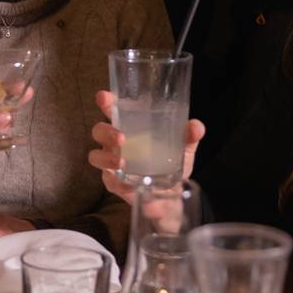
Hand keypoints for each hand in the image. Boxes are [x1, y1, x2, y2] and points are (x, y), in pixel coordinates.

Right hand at [86, 90, 205, 201]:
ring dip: (106, 157)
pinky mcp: (114, 183)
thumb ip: (189, 136)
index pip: (113, 110)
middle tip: (121, 137)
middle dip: (105, 131)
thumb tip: (196, 127)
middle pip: (99, 131)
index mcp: (130, 127)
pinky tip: (127, 181)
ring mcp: (112, 163)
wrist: (172, 195)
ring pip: (96, 156)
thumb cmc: (172, 163)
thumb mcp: (184, 148)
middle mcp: (116, 143)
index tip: (104, 97)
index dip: (105, 102)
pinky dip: (117, 179)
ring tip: (122, 160)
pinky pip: (108, 180)